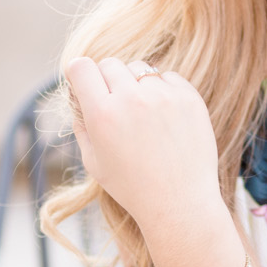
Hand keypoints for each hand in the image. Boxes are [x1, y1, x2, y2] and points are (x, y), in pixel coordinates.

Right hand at [63, 56, 222, 237]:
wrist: (180, 202)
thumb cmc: (132, 186)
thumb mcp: (93, 162)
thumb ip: (82, 125)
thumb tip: (78, 96)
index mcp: (102, 114)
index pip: (81, 67)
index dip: (79, 73)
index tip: (84, 83)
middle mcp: (132, 99)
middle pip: (110, 64)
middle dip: (107, 80)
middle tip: (115, 104)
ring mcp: (163, 96)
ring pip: (140, 68)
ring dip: (136, 84)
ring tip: (142, 114)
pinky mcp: (188, 97)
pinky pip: (168, 77)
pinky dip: (163, 91)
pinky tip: (165, 117)